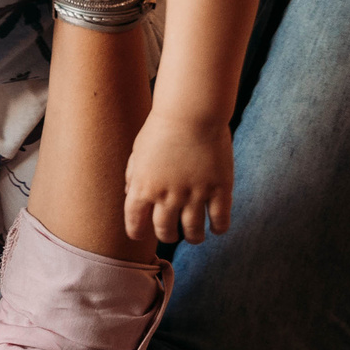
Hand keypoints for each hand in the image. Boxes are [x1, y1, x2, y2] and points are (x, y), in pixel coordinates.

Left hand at [124, 113, 232, 243]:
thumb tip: (130, 195)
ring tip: (195, 237)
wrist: (191, 112)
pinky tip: (217, 229)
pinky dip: (218, 229)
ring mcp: (194, 194)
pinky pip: (220, 219)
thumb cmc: (161, 128)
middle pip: (165, 231)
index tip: (143, 234)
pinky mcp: (219, 189)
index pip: (134, 223)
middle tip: (173, 233)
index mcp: (143, 188)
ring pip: (193, 231)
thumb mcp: (138, 152)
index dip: (138, 232)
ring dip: (193, 237)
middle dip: (168, 236)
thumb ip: (133, 176)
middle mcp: (167, 196)